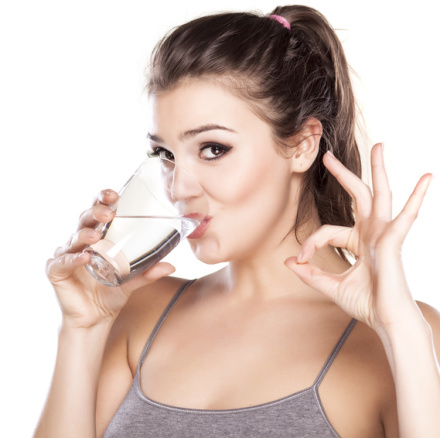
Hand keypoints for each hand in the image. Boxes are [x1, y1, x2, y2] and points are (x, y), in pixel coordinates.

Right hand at [46, 189, 174, 328]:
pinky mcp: (56, 271)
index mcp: (99, 236)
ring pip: (74, 238)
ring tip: (97, 236)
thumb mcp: (132, 281)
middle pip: (86, 219)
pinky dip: (73, 259)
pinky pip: (62, 262)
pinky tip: (84, 257)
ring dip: (86, 234)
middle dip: (96, 212)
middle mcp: (82, 241)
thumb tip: (171, 265)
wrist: (95, 319)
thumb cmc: (111, 293)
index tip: (114, 195)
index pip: (99, 211)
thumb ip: (148, 273)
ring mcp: (67, 254)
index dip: (103, 200)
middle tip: (109, 213)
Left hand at [285, 143, 432, 330]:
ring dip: (378, 170)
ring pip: (380, 195)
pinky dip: (417, 197)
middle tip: (328, 156)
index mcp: (357, 242)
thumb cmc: (365, 303)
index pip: (327, 231)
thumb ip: (310, 273)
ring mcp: (384, 234)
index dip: (309, 244)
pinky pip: (406, 215)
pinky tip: (427, 177)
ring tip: (379, 146)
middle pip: (357, 196)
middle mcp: (371, 233)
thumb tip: (288, 262)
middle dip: (343, 175)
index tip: (299, 260)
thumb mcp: (330, 285)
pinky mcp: (394, 241)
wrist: (386, 321)